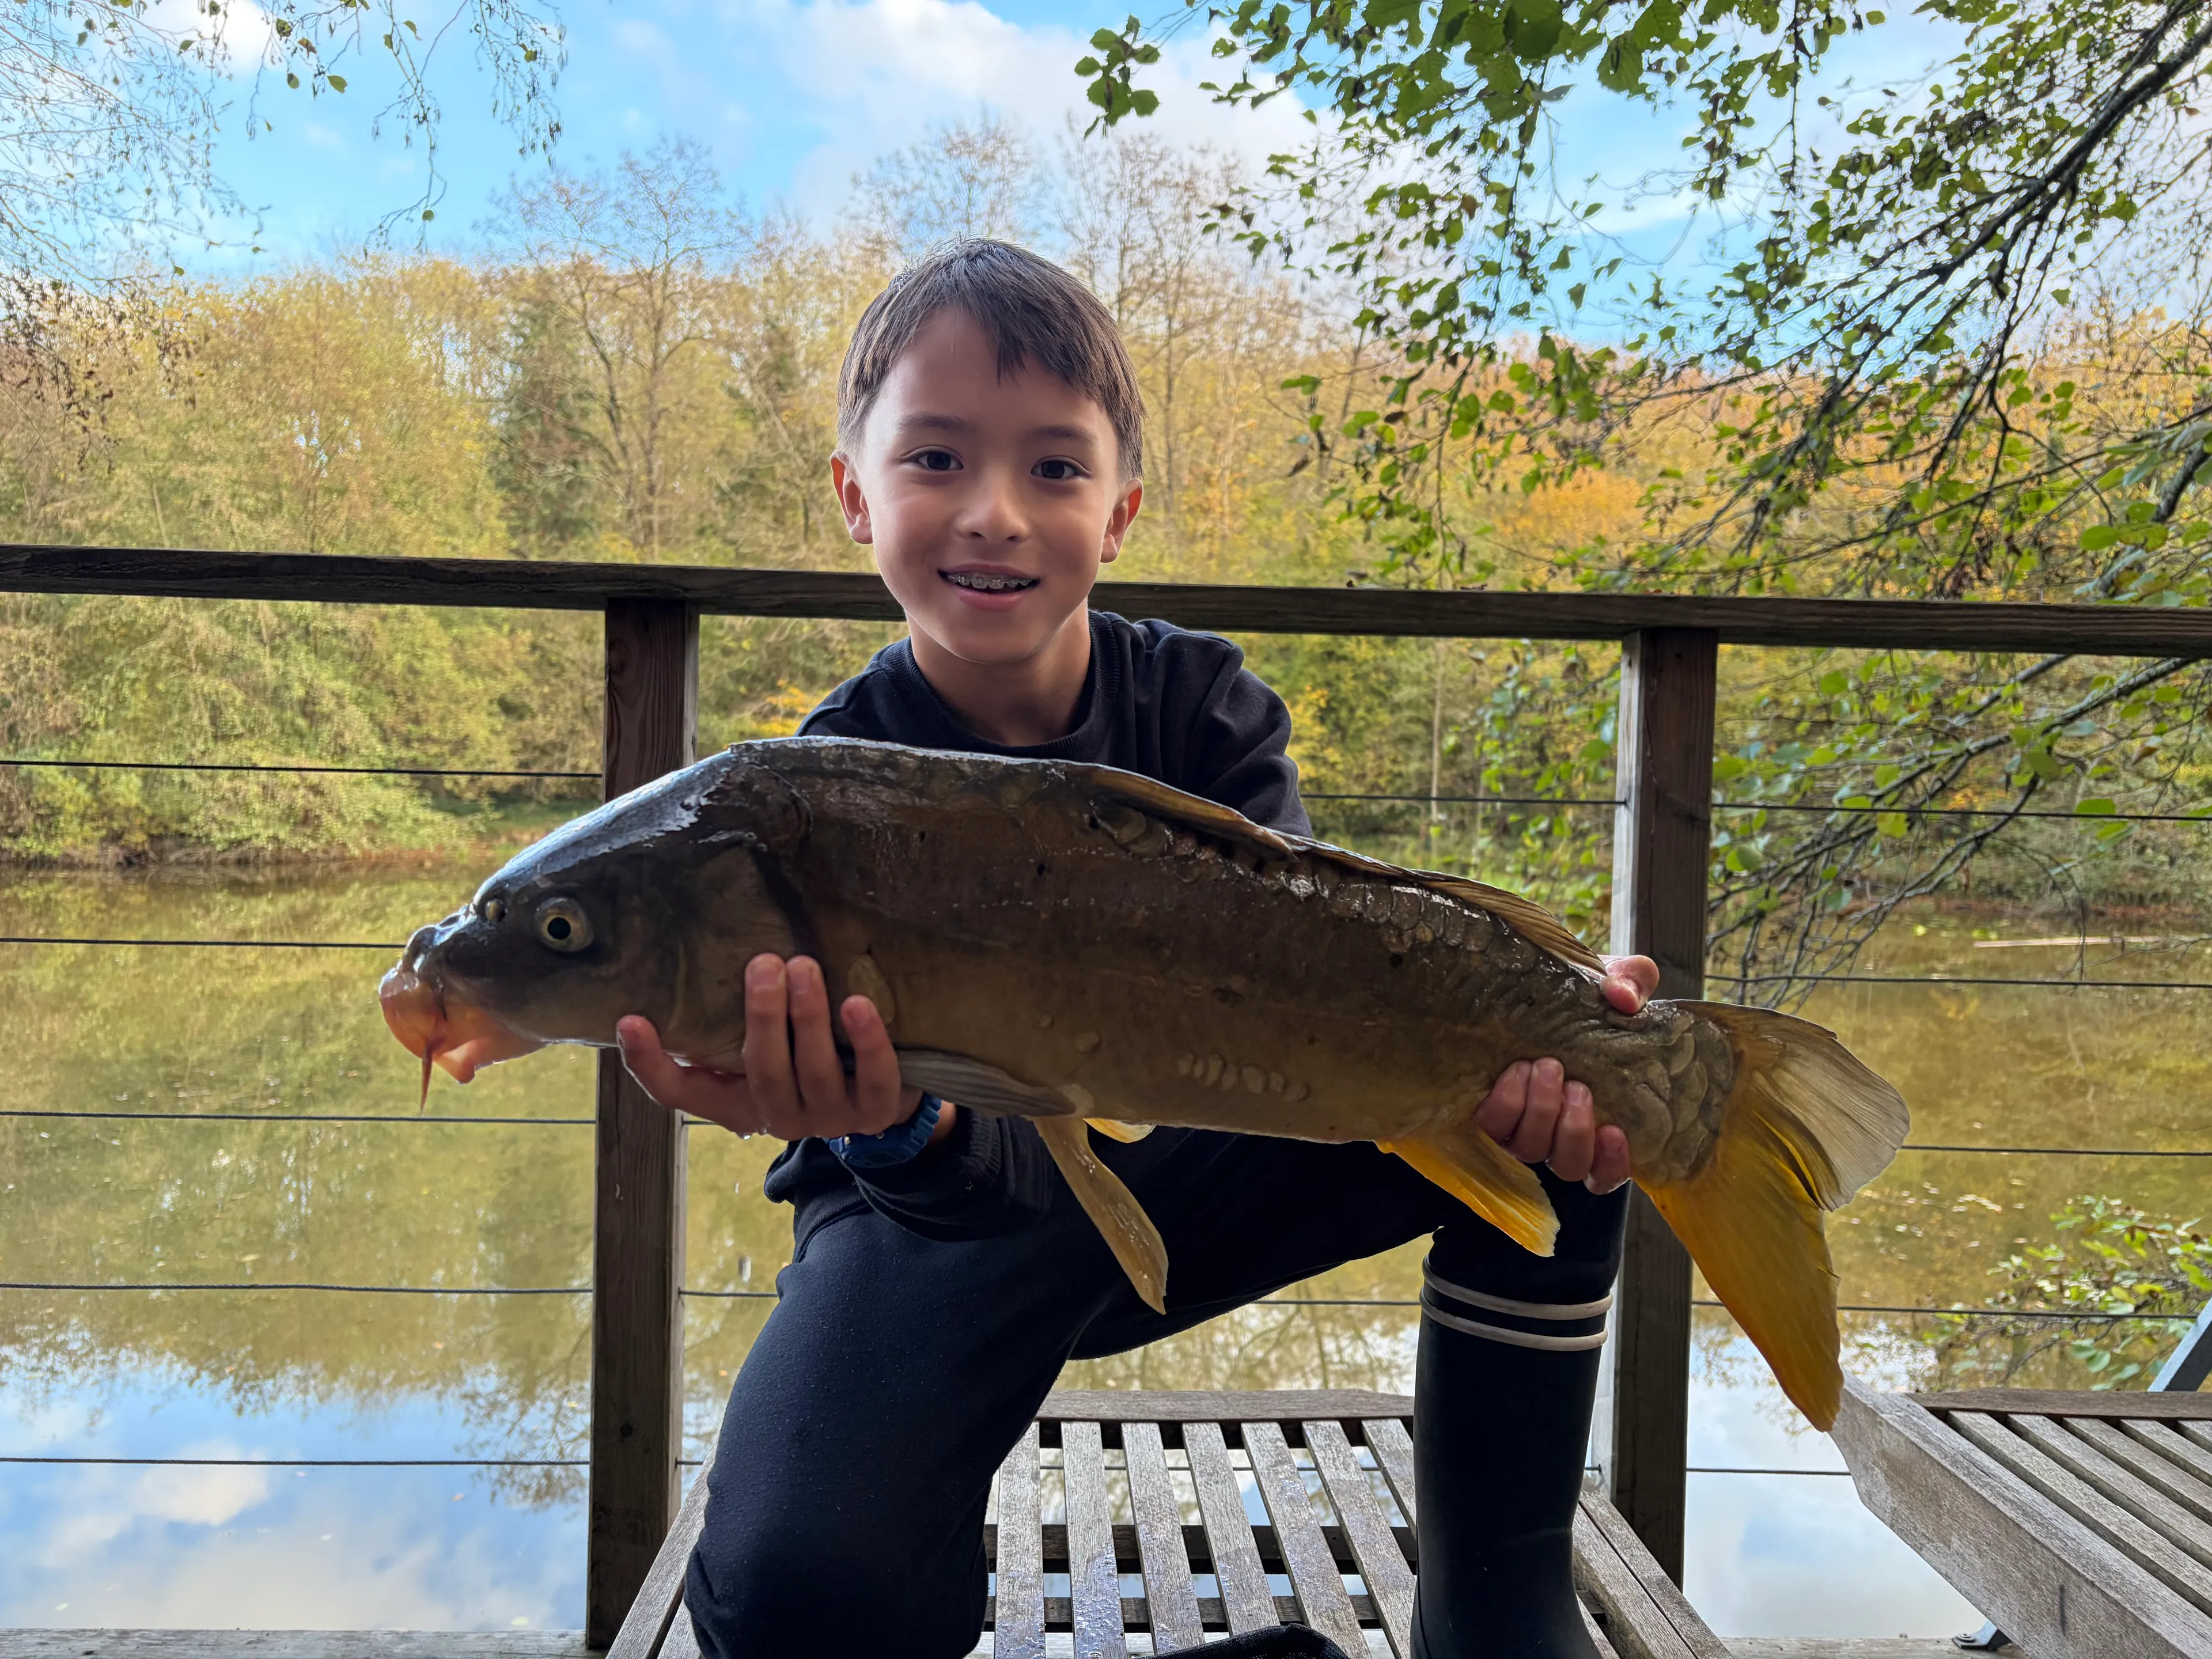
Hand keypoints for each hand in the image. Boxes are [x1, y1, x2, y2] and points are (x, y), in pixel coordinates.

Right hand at [615, 953, 949, 1146]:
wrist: (883, 1100)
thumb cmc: (811, 1058)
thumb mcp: (766, 1046)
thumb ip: (731, 1021)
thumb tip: (693, 957)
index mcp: (739, 1102)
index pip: (680, 1093)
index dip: (650, 1064)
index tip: (629, 1020)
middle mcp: (780, 1117)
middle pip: (761, 1073)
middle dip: (763, 1018)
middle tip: (764, 963)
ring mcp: (830, 1119)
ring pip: (815, 1073)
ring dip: (809, 1018)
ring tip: (804, 967)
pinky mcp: (877, 1113)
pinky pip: (874, 1079)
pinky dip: (867, 1042)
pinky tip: (858, 1004)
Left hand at [1471, 954, 1655, 1193]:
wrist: (1534, 985)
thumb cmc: (1582, 997)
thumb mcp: (1615, 983)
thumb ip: (1632, 983)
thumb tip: (1623, 996)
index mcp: (1597, 1120)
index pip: (1605, 1173)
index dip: (1610, 1164)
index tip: (1614, 1131)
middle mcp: (1555, 1133)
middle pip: (1565, 1164)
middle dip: (1572, 1129)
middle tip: (1574, 1084)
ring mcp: (1518, 1125)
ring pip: (1528, 1149)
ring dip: (1539, 1112)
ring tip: (1544, 1067)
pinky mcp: (1485, 1109)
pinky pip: (1490, 1128)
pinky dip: (1506, 1105)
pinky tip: (1517, 1072)